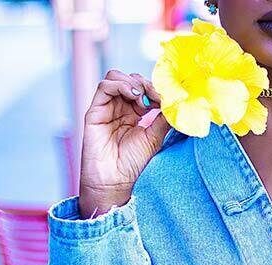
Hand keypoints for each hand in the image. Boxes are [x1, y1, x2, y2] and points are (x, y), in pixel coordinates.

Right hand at [78, 69, 170, 217]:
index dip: (155, 88)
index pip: (144, 89)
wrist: (115, 181)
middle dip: (146, 83)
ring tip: (144, 97)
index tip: (167, 97)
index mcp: (134, 113)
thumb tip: (176, 102)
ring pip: (115, 77)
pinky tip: (134, 95)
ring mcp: (107, 108)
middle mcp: (119, 108)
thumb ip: (163, 118)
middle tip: (156, 96)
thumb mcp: (155, 137)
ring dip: (133, 82)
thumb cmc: (132, 164)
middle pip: (130, 79)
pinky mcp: (95, 111)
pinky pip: (104, 87)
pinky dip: (120, 84)